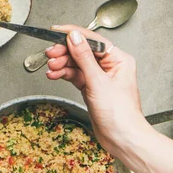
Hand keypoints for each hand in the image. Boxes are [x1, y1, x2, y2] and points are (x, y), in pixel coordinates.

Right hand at [46, 26, 172, 172]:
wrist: (122, 140)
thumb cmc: (120, 115)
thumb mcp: (98, 82)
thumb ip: (84, 57)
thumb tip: (74, 36)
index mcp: (118, 59)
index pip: (92, 39)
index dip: (73, 34)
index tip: (56, 31)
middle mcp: (109, 65)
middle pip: (81, 50)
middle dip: (64, 52)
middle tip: (50, 53)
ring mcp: (99, 76)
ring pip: (75, 62)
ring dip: (61, 63)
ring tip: (51, 66)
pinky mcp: (90, 86)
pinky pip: (73, 74)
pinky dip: (62, 73)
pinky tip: (54, 74)